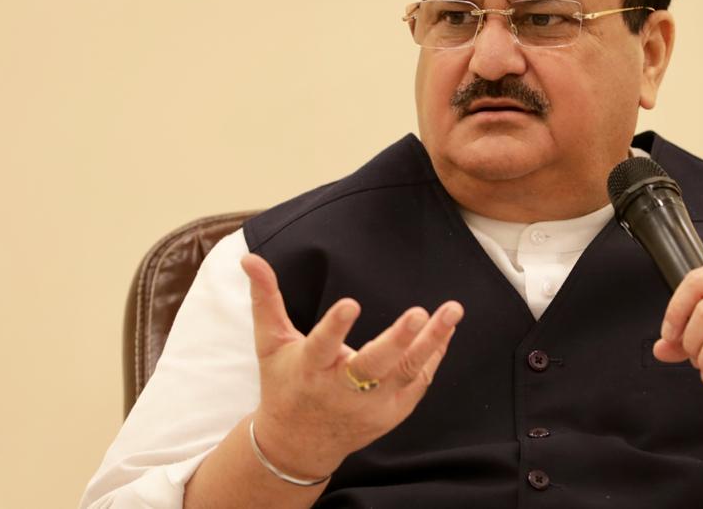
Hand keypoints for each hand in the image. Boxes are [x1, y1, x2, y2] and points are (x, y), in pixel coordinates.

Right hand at [241, 253, 463, 479]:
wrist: (298, 445)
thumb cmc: (284, 384)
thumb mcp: (270, 344)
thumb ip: (265, 299)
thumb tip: (249, 257)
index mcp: (309, 370)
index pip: (322, 348)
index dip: (335, 328)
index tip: (350, 303)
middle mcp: (341, 391)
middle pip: (374, 366)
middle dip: (397, 339)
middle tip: (419, 312)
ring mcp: (371, 406)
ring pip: (406, 373)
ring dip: (432, 341)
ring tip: (452, 310)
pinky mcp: (392, 412)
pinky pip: (418, 381)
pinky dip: (433, 354)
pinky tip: (446, 329)